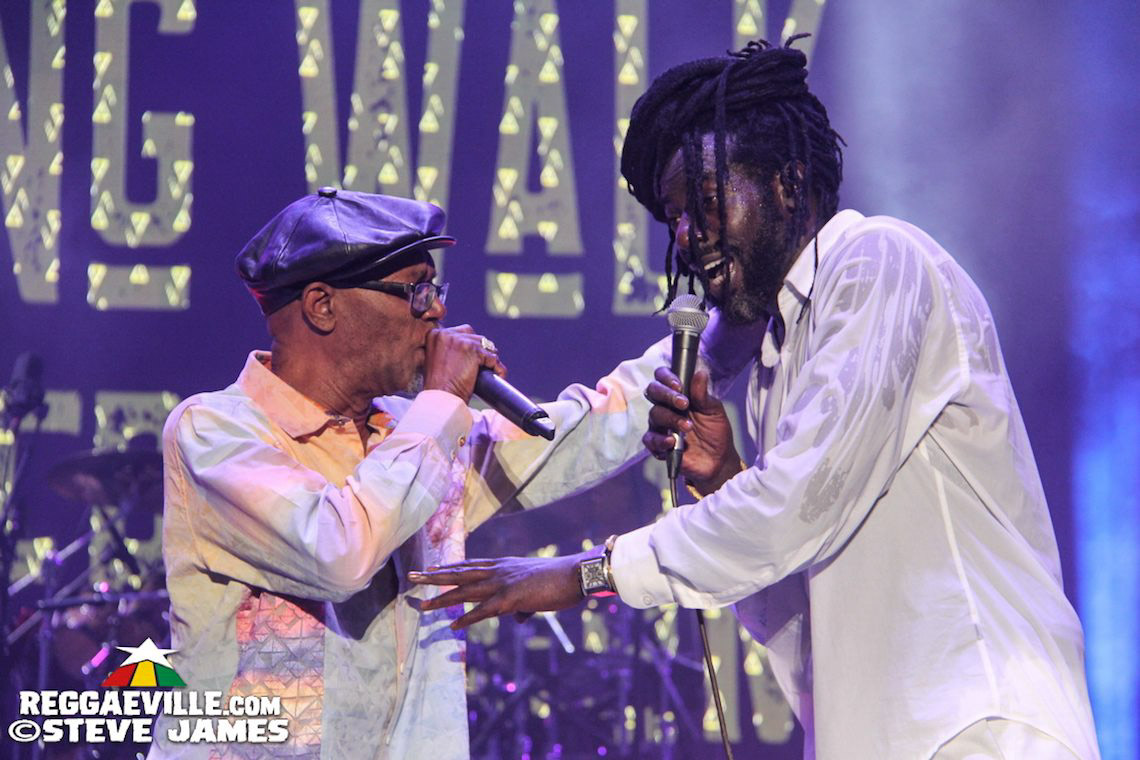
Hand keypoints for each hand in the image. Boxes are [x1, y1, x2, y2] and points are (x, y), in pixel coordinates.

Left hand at [408, 553, 586, 628]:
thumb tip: (518, 619)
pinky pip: (484, 611)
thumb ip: (523, 605)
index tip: (431, 569)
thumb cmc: (560, 580)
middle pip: (459, 573)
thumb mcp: (536, 589)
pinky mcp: (511, 599)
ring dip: (441, 599)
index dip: (449, 567)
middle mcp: (499, 571)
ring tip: (421, 605)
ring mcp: (503, 583)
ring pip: (465, 591)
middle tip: (411, 576)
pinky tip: (452, 625)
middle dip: (434, 577)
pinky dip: (467, 618)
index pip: (470, 564)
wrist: (576, 574)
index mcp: (505, 565)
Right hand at [423, 325, 506, 402]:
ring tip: (490, 369)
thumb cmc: (439, 387)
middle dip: (480, 347)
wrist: (442, 399)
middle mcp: (445, 334)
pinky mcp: (472, 349)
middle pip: (473, 334)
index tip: (473, 358)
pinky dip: (497, 367)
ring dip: (489, 357)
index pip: (460, 332)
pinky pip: (492, 356)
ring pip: (484, 344)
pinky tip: (498, 375)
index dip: (469, 344)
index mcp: (435, 335)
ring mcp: (459, 340)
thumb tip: (468, 347)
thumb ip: (448, 349)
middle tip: (483, 363)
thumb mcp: (437, 361)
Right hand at [643, 367, 741, 494]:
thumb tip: (700, 373)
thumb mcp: (714, 411)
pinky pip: (650, 439)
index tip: (679, 386)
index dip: (667, 377)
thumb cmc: (715, 432)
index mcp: (678, 394)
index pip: (663, 377)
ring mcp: (660, 425)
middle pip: (653, 391)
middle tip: (684, 404)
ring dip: (671, 419)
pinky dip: (660, 440)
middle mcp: (666, 406)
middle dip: (666, 395)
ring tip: (687, 427)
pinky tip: (672, 442)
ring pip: (654, 414)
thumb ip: (703, 394)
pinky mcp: (658, 444)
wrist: (718, 460)